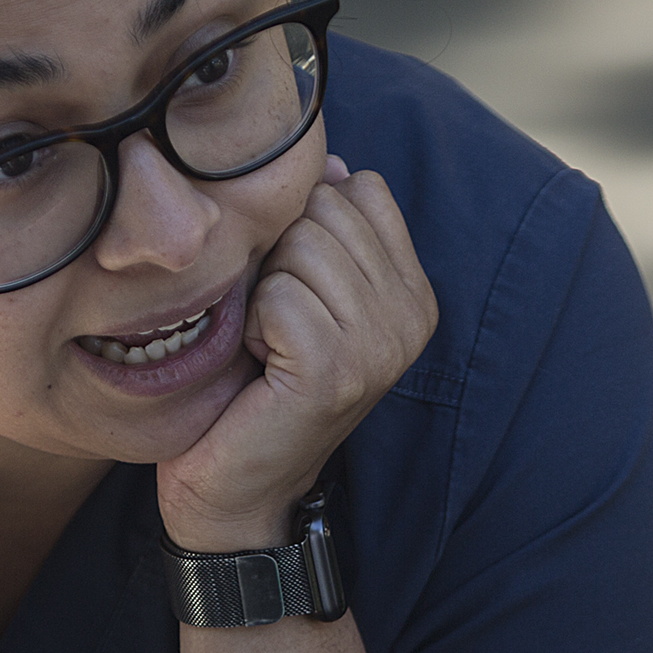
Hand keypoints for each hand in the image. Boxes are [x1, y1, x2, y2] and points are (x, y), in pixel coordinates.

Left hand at [158, 157, 436, 550]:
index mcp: (414, 293)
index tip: (294, 292)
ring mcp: (381, 346)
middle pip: (325, 211)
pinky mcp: (337, 370)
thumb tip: (333, 161)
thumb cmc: (257, 384)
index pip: (359, 189)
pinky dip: (250, 326)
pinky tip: (258, 368)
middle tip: (274, 325)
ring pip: (300, 247)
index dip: (304, 226)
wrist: (238, 490)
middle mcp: (412, 317)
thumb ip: (325, 230)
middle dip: (279, 257)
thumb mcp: (303, 293)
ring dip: (262, 293)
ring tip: (267, 348)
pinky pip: (278, 295)